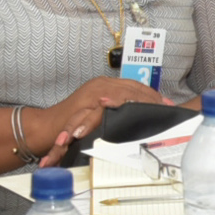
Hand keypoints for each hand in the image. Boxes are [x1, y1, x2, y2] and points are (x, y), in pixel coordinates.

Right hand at [25, 77, 175, 164]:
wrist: (45, 129)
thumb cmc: (69, 126)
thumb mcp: (96, 117)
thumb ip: (113, 114)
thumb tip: (135, 120)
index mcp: (104, 86)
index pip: (134, 87)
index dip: (151, 95)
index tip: (167, 105)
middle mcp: (100, 85)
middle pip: (134, 87)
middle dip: (153, 98)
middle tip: (169, 108)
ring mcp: (94, 92)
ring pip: (127, 92)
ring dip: (145, 102)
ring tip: (159, 111)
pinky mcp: (89, 102)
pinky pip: (114, 102)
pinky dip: (128, 106)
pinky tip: (137, 112)